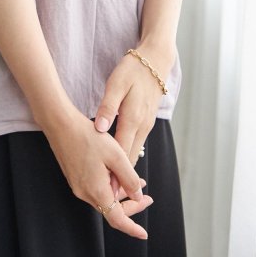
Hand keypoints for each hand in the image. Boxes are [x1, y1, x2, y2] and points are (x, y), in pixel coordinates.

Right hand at [42, 108, 152, 239]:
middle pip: (111, 210)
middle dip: (131, 206)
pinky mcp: (75, 178)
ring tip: (139, 183)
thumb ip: (129, 178)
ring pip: (104, 199)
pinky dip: (111, 187)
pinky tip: (119, 175)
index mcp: (96, 190)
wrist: (60, 124)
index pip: (117, 219)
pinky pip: (96, 189)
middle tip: (147, 198)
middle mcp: (85, 192)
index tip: (143, 234)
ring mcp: (78, 186)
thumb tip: (137, 196)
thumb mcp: (116, 155)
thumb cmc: (88, 136)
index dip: (131, 228)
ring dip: (122, 195)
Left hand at [93, 49, 169, 200]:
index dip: (114, 172)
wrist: (156, 60)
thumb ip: (107, 107)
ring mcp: (146, 124)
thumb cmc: (133, 70)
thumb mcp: (116, 84)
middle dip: (120, 177)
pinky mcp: (146, 121)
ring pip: (135, 152)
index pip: (122, 153)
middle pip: (130, 158)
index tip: (104, 188)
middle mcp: (142, 125)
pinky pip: (137, 143)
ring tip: (111, 186)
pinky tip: (119, 163)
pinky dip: (128, 155)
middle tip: (107, 196)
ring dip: (124, 169)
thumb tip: (99, 128)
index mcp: (133, 118)